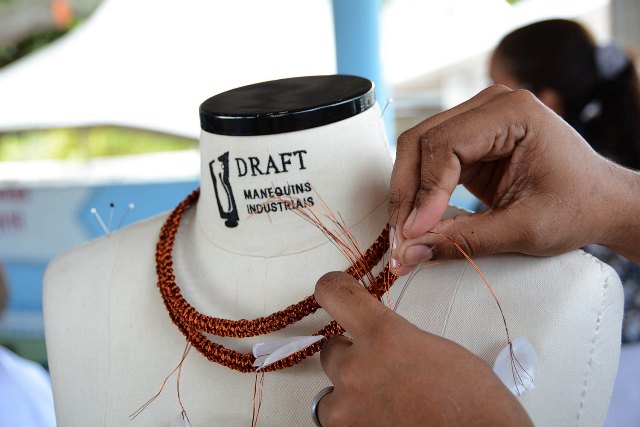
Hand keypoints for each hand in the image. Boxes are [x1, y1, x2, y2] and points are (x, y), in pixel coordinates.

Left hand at [314, 271, 532, 426]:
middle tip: (382, 371)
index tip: (335, 289)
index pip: (334, 293)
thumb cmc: (474, 402)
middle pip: (331, 350)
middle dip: (352, 356)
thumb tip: (378, 345)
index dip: (333, 288)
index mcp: (383, 335)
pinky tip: (383, 421)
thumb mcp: (434, 349)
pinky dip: (354, 421)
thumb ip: (395, 339)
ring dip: (349, 393)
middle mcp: (357, 368)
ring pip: (329, 392)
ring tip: (385, 403)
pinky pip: (336, 422)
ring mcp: (347, 408)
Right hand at [389, 85, 639, 271]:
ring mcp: (477, 121)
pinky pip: (429, 162)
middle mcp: (489, 106)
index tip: (416, 231)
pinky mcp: (469, 143)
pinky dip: (419, 192)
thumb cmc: (578, 207)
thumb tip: (411, 252)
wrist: (601, 203)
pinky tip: (417, 220)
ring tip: (406, 232)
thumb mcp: (524, 230)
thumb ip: (464, 240)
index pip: (446, 144)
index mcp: (512, 112)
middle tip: (401, 235)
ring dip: (408, 192)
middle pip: (422, 141)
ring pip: (418, 150)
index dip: (426, 190)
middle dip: (407, 191)